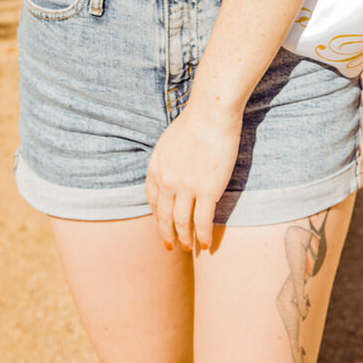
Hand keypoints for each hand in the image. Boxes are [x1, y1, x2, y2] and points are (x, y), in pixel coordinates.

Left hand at [145, 102, 242, 251]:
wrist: (211, 114)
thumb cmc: (195, 121)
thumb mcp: (169, 142)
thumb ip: (167, 161)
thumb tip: (171, 173)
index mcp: (155, 167)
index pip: (151, 200)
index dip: (156, 216)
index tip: (162, 224)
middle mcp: (166, 181)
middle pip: (163, 216)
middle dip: (166, 234)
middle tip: (170, 246)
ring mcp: (186, 188)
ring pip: (182, 222)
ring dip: (185, 239)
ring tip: (189, 249)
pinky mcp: (207, 191)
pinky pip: (203, 221)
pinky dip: (203, 236)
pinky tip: (206, 245)